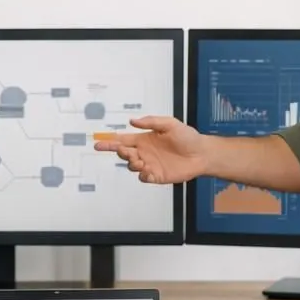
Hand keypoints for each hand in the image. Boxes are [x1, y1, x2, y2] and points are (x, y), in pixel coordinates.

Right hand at [92, 115, 208, 184]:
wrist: (202, 153)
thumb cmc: (187, 137)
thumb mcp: (170, 123)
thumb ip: (151, 122)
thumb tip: (132, 121)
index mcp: (144, 139)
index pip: (122, 140)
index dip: (109, 142)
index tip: (98, 143)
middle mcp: (144, 152)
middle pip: (123, 154)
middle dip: (121, 152)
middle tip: (127, 151)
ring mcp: (150, 164)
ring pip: (131, 166)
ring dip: (132, 163)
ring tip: (140, 161)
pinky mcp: (157, 176)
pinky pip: (144, 178)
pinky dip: (142, 175)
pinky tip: (147, 170)